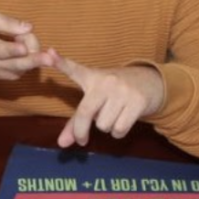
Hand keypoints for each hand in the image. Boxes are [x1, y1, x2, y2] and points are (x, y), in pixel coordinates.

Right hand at [0, 6, 54, 80]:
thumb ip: (2, 20)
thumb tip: (28, 27)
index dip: (12, 50)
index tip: (23, 49)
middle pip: (17, 64)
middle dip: (34, 60)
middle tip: (50, 57)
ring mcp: (2, 73)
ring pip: (24, 66)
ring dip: (32, 52)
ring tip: (20, 38)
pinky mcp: (9, 76)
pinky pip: (26, 68)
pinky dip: (30, 57)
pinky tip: (22, 46)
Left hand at [50, 49, 164, 147]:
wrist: (149, 82)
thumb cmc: (113, 93)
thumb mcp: (94, 100)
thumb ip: (76, 122)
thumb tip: (62, 144)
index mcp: (91, 77)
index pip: (73, 69)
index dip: (60, 62)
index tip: (49, 53)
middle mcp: (105, 81)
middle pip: (86, 114)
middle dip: (81, 131)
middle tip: (82, 138)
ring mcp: (122, 90)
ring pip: (103, 125)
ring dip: (106, 128)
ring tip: (112, 115)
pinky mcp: (137, 101)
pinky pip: (119, 130)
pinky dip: (118, 133)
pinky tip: (122, 121)